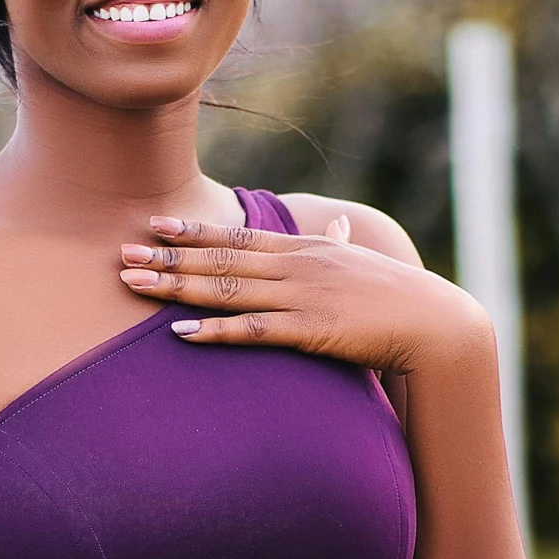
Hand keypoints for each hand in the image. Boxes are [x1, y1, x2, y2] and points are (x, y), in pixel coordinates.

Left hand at [118, 214, 490, 374]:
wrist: (435, 324)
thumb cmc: (396, 298)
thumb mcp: (360, 263)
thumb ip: (338, 246)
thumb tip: (335, 226)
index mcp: (304, 249)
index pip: (238, 236)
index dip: (193, 231)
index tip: (153, 225)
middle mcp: (297, 266)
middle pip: (220, 260)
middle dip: (168, 258)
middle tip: (122, 256)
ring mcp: (303, 297)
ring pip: (227, 290)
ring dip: (177, 288)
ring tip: (135, 287)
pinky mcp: (311, 331)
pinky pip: (254, 331)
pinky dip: (215, 331)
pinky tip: (181, 332)